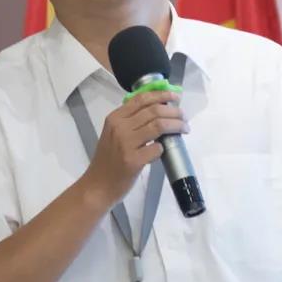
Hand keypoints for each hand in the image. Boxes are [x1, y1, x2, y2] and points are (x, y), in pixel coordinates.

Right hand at [82, 89, 187, 208]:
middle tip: (184, 116)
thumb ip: (131, 121)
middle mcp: (119, 128)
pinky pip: (157, 148)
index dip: (161, 95)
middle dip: (174, 111)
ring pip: (159, 126)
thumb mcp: (113, 134)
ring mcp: (126, 144)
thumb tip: (158, 110)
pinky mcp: (133, 160)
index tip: (175, 96)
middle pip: (154, 111)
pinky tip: (163, 150)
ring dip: (176, 125)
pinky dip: (163, 148)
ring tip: (184, 128)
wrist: (97, 186)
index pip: (141, 99)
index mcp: (115, 118)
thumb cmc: (108, 160)